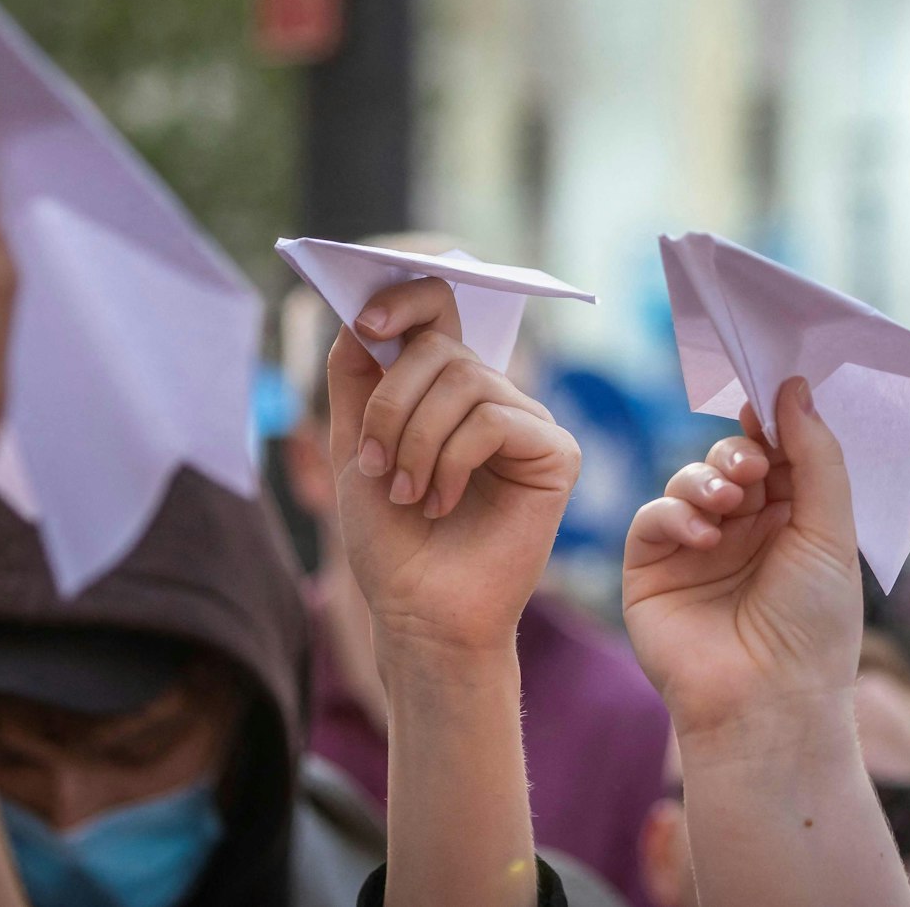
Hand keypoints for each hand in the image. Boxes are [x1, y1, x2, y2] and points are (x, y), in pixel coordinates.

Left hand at [326, 278, 579, 657]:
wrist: (418, 611)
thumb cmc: (390, 538)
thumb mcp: (354, 444)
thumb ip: (355, 375)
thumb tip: (360, 312)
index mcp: (446, 388)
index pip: (438, 310)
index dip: (404, 299)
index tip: (365, 320)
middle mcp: (492, 396)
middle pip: (439, 350)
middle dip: (391, 405)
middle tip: (376, 464)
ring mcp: (528, 422)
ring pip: (464, 382)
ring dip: (417, 441)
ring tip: (409, 493)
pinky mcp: (555, 453)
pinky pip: (495, 420)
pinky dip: (453, 461)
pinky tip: (444, 502)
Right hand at [622, 377, 860, 737]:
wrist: (768, 704)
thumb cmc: (813, 628)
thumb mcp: (830, 533)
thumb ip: (815, 457)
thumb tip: (794, 387)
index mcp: (792, 523)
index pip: (777, 454)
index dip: (771, 426)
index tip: (766, 404)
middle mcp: (743, 531)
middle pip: (730, 459)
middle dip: (739, 451)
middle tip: (752, 467)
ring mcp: (695, 549)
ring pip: (688, 480)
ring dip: (706, 479)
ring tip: (728, 505)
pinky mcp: (651, 570)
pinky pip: (652, 517)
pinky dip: (675, 513)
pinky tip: (703, 536)